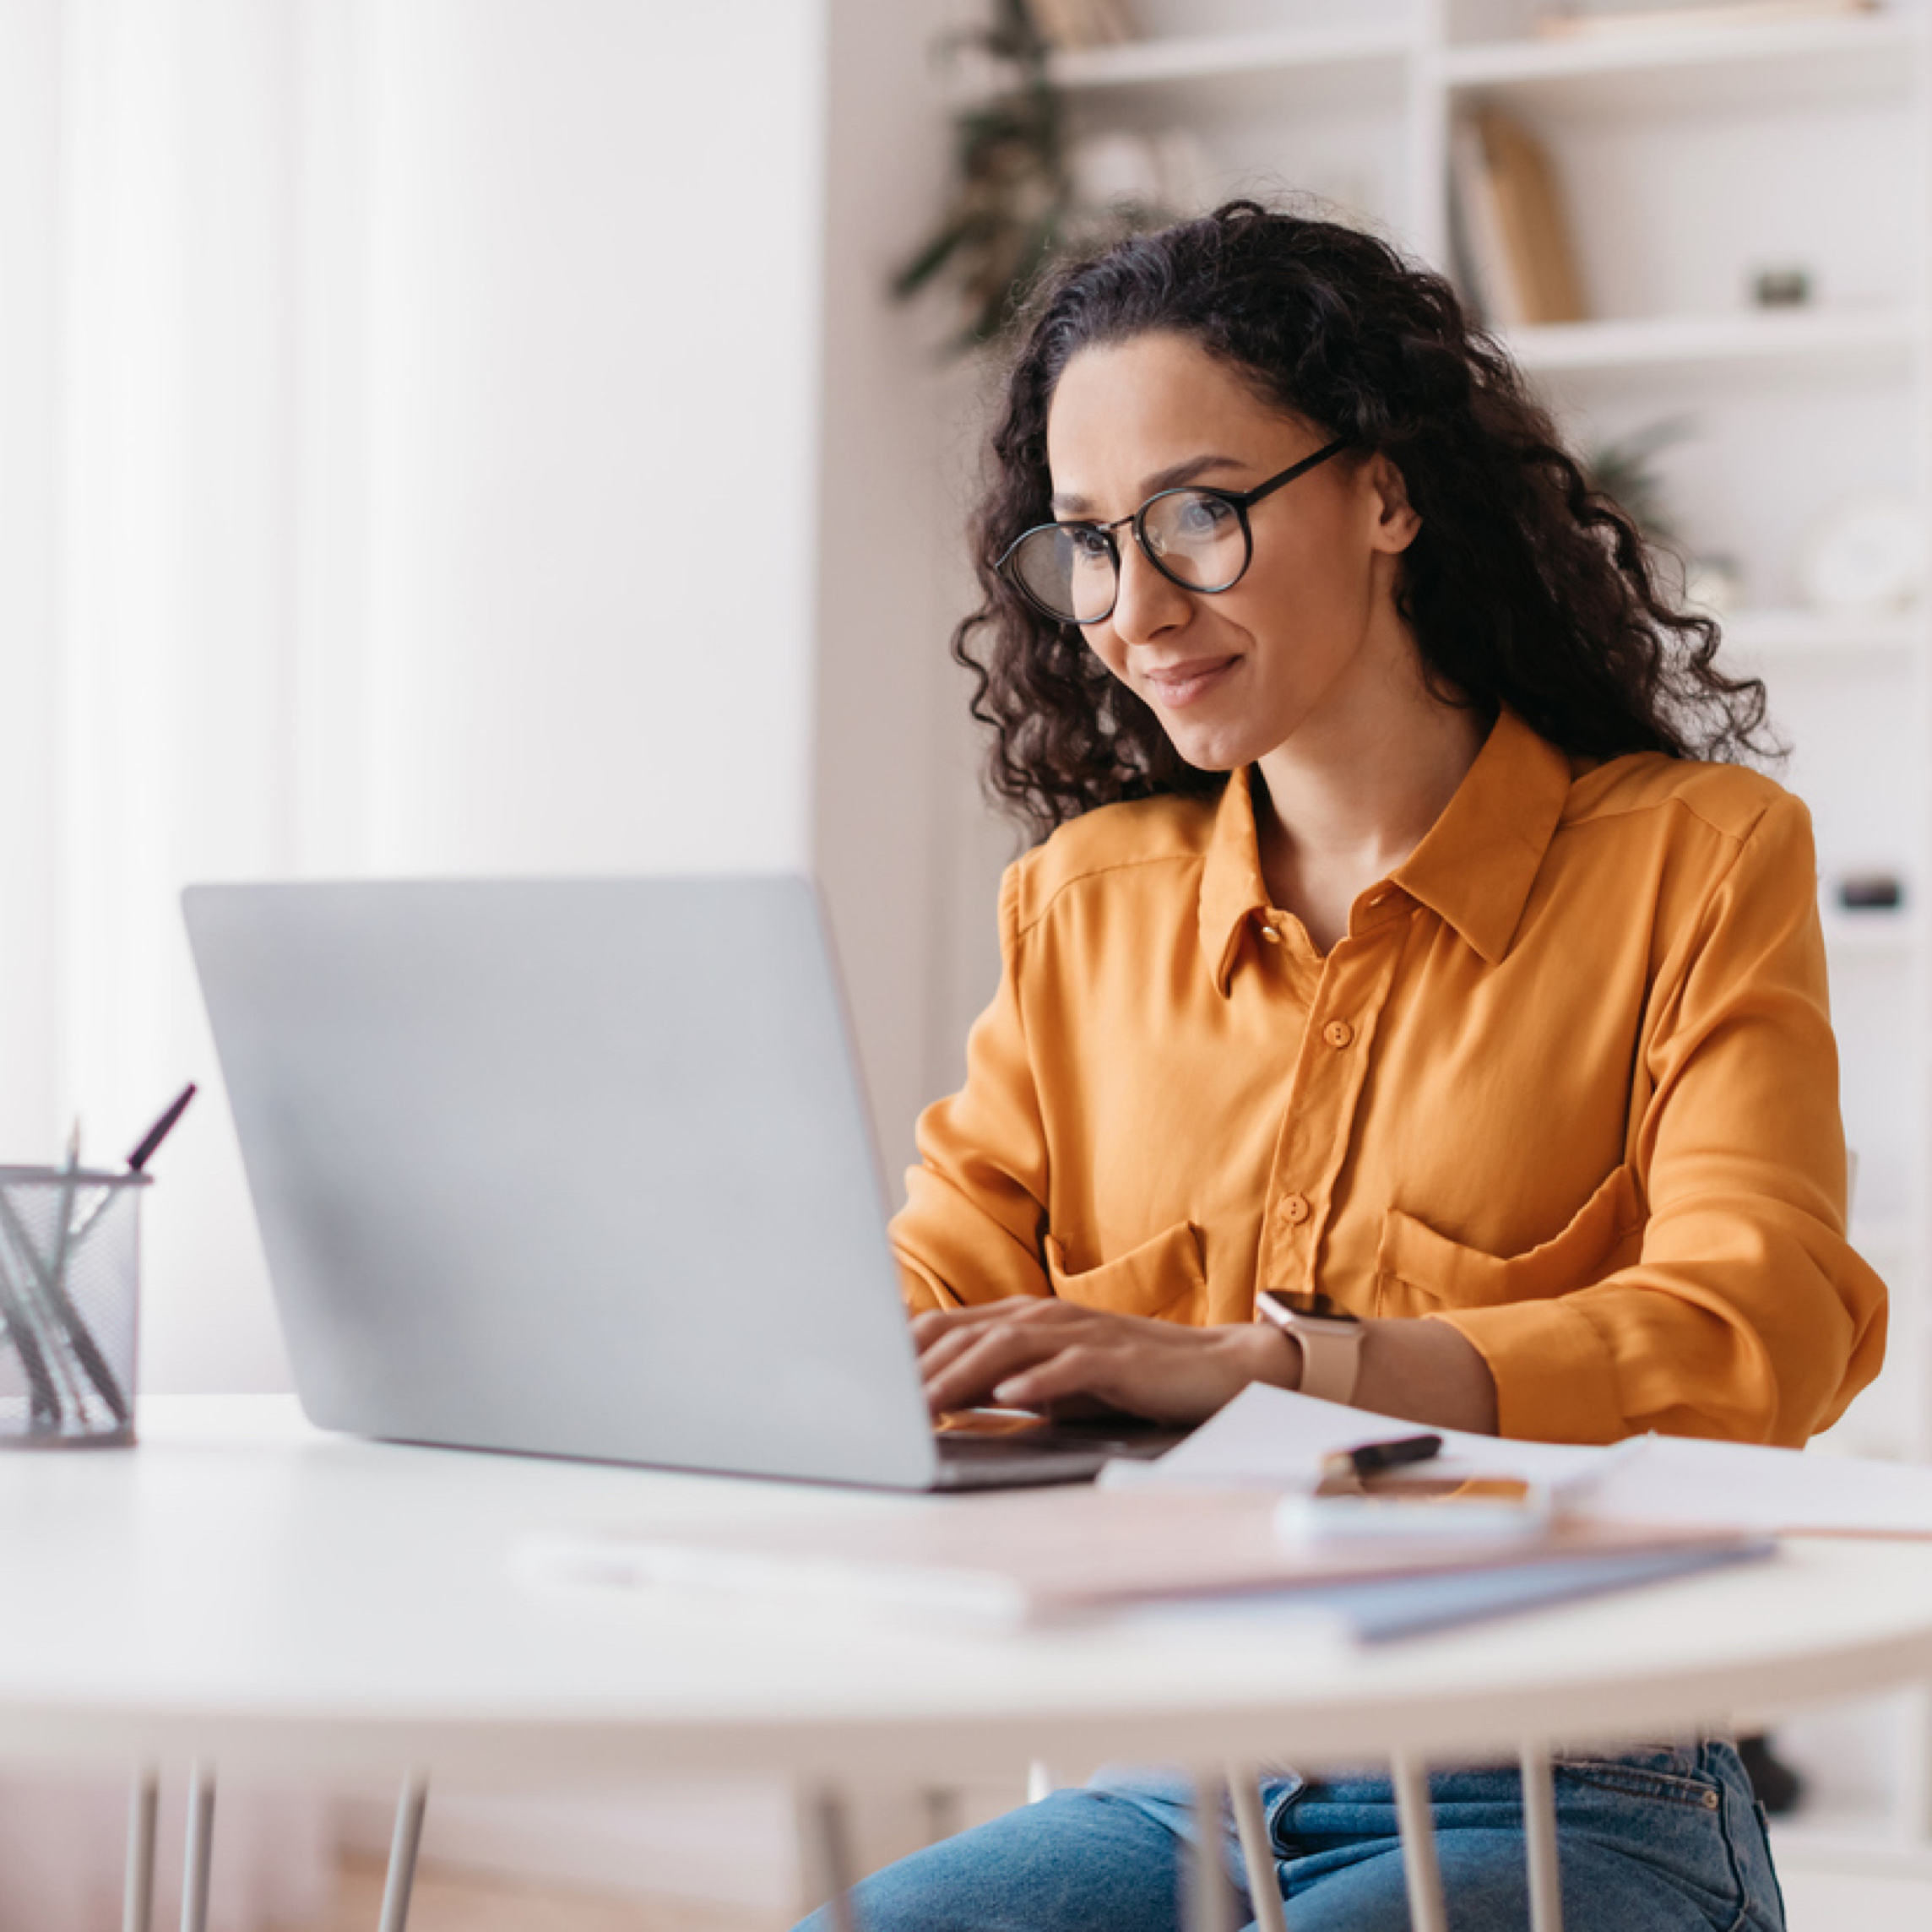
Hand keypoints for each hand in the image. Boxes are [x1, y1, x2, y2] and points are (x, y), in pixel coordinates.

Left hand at [911, 1297, 1301, 1427]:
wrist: (1213, 1370)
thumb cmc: (1126, 1378)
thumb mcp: (1050, 1380)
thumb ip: (998, 1380)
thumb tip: (934, 1399)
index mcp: (1022, 1319)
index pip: (945, 1328)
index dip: (900, 1355)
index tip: (859, 1385)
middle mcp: (1044, 1316)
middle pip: (964, 1334)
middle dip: (916, 1370)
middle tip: (876, 1405)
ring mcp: (1080, 1333)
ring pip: (1005, 1346)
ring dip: (960, 1376)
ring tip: (924, 1403)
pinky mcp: (1116, 1357)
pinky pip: (1068, 1366)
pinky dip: (1035, 1381)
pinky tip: (1007, 1398)